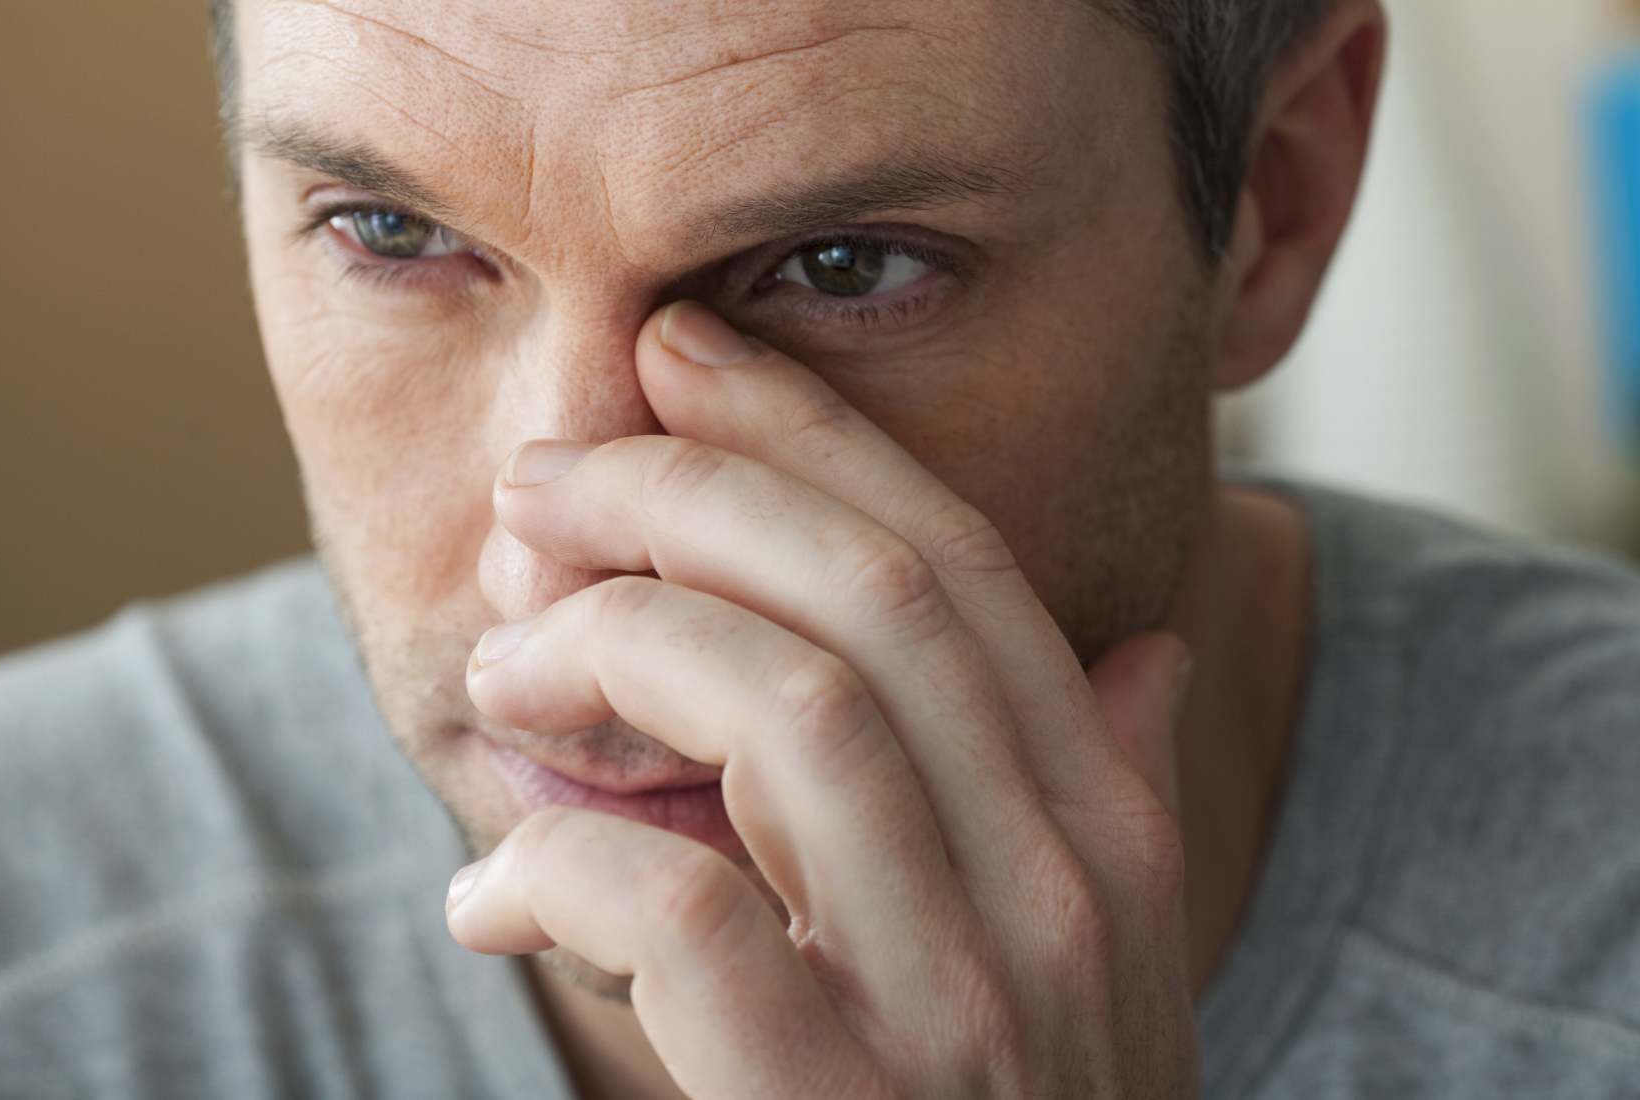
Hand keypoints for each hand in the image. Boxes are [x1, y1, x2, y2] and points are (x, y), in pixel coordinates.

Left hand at [446, 301, 1198, 1098]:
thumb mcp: (1119, 974)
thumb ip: (1124, 804)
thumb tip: (1140, 652)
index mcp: (1112, 840)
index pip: (965, 573)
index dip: (816, 439)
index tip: (686, 356)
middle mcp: (1063, 904)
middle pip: (878, 602)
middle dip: (693, 494)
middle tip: (550, 481)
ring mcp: (963, 1020)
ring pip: (788, 717)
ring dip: (615, 655)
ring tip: (507, 675)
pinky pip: (684, 924)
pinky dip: (563, 870)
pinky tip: (499, 895)